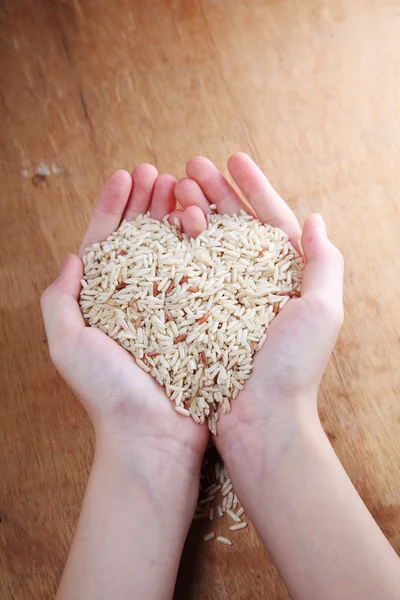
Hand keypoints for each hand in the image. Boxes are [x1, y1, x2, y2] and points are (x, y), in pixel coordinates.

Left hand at [41, 165, 208, 473]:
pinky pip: (198, 274)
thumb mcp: (67, 345)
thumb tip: (72, 257)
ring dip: (173, 215)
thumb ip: (58, 300)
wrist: (154, 436)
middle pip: (139, 238)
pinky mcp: (196, 317)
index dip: (112, 206)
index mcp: (102, 300)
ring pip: (170, 250)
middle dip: (146, 202)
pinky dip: (200, 246)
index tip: (125, 174)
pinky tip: (206, 223)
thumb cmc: (108, 393)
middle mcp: (135, 298)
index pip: (106, 241)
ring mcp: (168, 306)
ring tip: (182, 186)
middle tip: (158, 173)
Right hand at [175, 153, 343, 450]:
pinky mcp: (201, 316)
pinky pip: (187, 274)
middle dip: (215, 191)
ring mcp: (225, 299)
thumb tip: (316, 219)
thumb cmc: (294, 368)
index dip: (253, 186)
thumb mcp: (322, 311)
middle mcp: (255, 283)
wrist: (260, 421)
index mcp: (287, 276)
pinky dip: (176, 249)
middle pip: (234, 225)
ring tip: (172, 188)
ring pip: (207, 245)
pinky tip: (161, 231)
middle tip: (191, 165)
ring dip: (193, 212)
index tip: (232, 157)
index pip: (271, 218)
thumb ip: (324, 263)